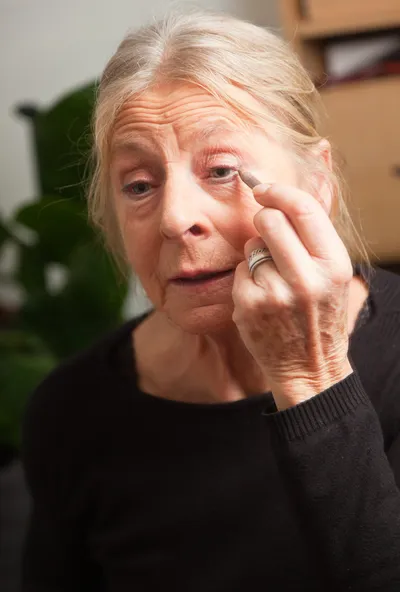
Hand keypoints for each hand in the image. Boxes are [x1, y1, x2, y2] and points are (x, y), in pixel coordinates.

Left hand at [232, 183, 353, 410]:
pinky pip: (240, 269)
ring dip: (257, 254)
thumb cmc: (321, 314)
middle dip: (264, 219)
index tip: (263, 187)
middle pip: (270, 220)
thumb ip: (316, 232)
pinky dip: (247, 277)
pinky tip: (262, 297)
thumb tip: (303, 179)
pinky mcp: (250, 306)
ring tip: (274, 278)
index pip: (302, 209)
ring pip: (252, 245)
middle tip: (267, 231)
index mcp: (334, 264)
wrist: (310, 367)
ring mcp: (275, 293)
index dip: (278, 191)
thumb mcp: (333, 272)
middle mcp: (306, 278)